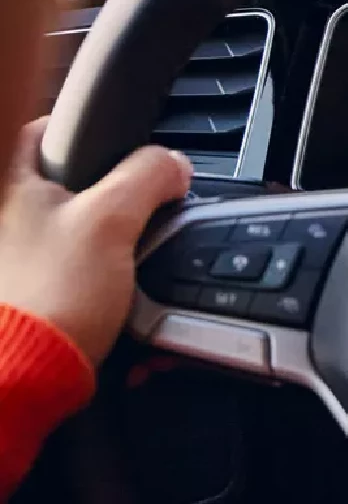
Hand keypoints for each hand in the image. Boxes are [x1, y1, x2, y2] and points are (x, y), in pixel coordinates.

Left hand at [0, 118, 191, 363]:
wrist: (25, 375)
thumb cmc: (49, 296)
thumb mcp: (112, 220)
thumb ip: (148, 177)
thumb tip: (173, 164)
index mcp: (12, 187)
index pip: (46, 130)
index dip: (92, 134)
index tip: (124, 151)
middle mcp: (7, 219)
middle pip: (67, 184)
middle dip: (110, 197)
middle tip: (137, 211)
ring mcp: (16, 260)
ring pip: (75, 231)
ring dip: (109, 243)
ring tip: (129, 262)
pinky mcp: (28, 296)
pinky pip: (75, 273)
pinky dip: (98, 279)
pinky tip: (112, 293)